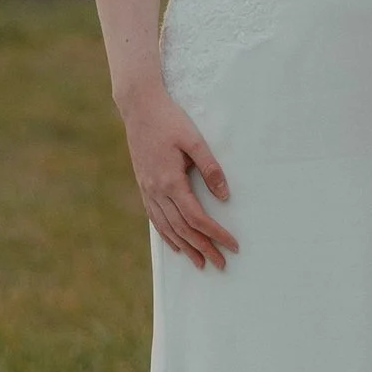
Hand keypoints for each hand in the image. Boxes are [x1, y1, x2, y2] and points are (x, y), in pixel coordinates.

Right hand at [118, 79, 237, 269]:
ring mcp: (147, 189)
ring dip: (184, 248)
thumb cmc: (169, 120)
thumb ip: (210, 168)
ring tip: (200, 263)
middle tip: (221, 265)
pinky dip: (166, 235)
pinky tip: (175, 244)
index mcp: (170, 181)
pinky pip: (155, 218)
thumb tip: (225, 196)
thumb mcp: (194, 139)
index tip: (232, 245)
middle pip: (182, 229)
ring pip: (166, 228)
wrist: (139, 106)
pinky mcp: (143, 185)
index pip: (197, 218)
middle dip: (203, 248)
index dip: (216, 234)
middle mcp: (156, 190)